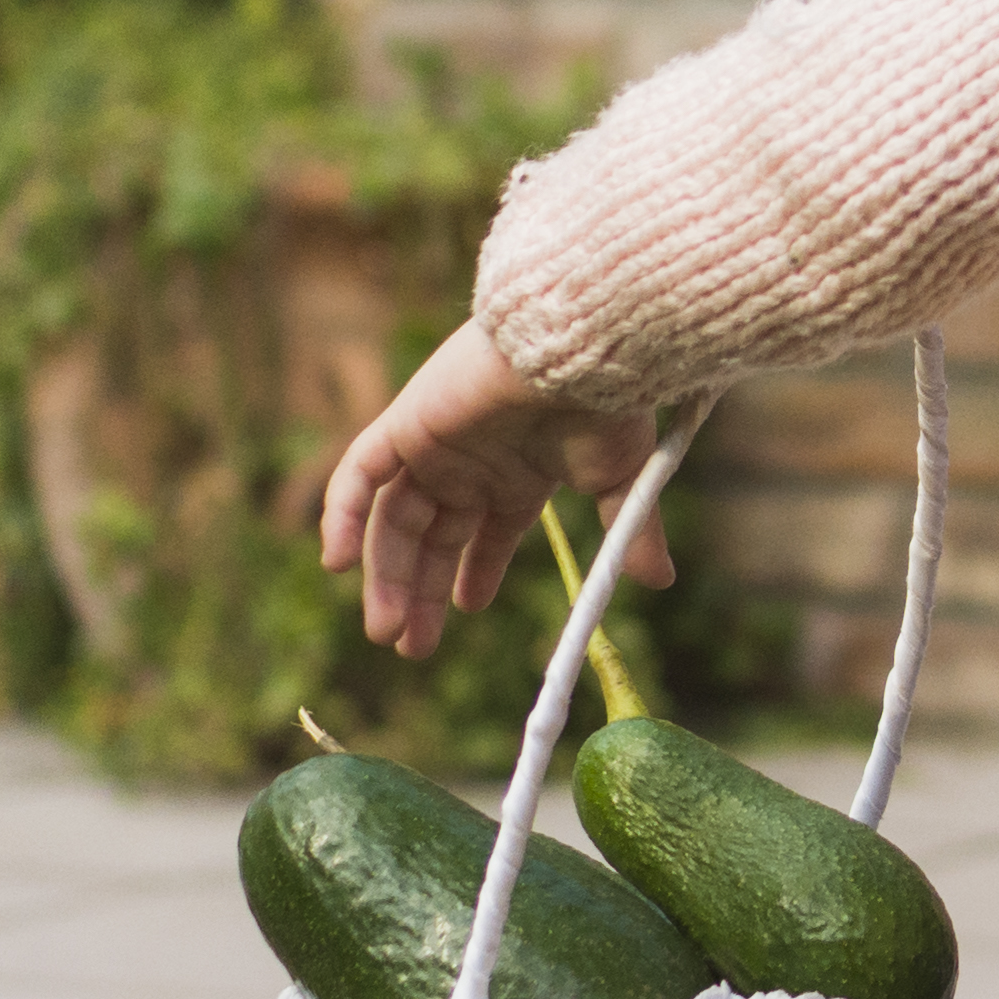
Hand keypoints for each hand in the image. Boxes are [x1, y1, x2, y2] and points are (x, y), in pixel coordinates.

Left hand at [316, 322, 658, 662]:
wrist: (580, 349)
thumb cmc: (607, 405)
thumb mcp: (622, 479)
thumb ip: (629, 533)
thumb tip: (660, 580)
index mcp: (516, 471)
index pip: (481, 531)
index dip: (471, 573)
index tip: (465, 612)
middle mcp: (469, 458)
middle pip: (429, 534)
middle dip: (418, 591)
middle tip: (410, 648)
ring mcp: (432, 442)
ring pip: (394, 518)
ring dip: (385, 575)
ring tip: (388, 631)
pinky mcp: (404, 423)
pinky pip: (358, 475)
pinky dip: (342, 516)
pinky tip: (338, 564)